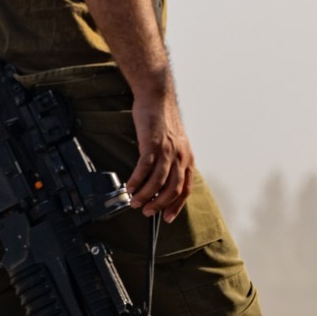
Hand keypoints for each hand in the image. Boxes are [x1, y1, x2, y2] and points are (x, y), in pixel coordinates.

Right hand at [126, 85, 193, 222]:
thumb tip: (163, 178)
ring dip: (145, 195)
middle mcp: (180, 157)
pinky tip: (129, 186)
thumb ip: (172, 159)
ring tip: (134, 202)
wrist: (157, 98)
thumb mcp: (175, 142)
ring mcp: (167, 151)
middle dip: (159, 204)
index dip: (177, 205)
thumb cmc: (162, 119)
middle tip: (147, 211)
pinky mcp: (152, 144)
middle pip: (172, 189)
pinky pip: (144, 168)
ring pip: (158, 182)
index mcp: (187, 158)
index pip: (185, 188)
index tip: (168, 217)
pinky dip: (136, 181)